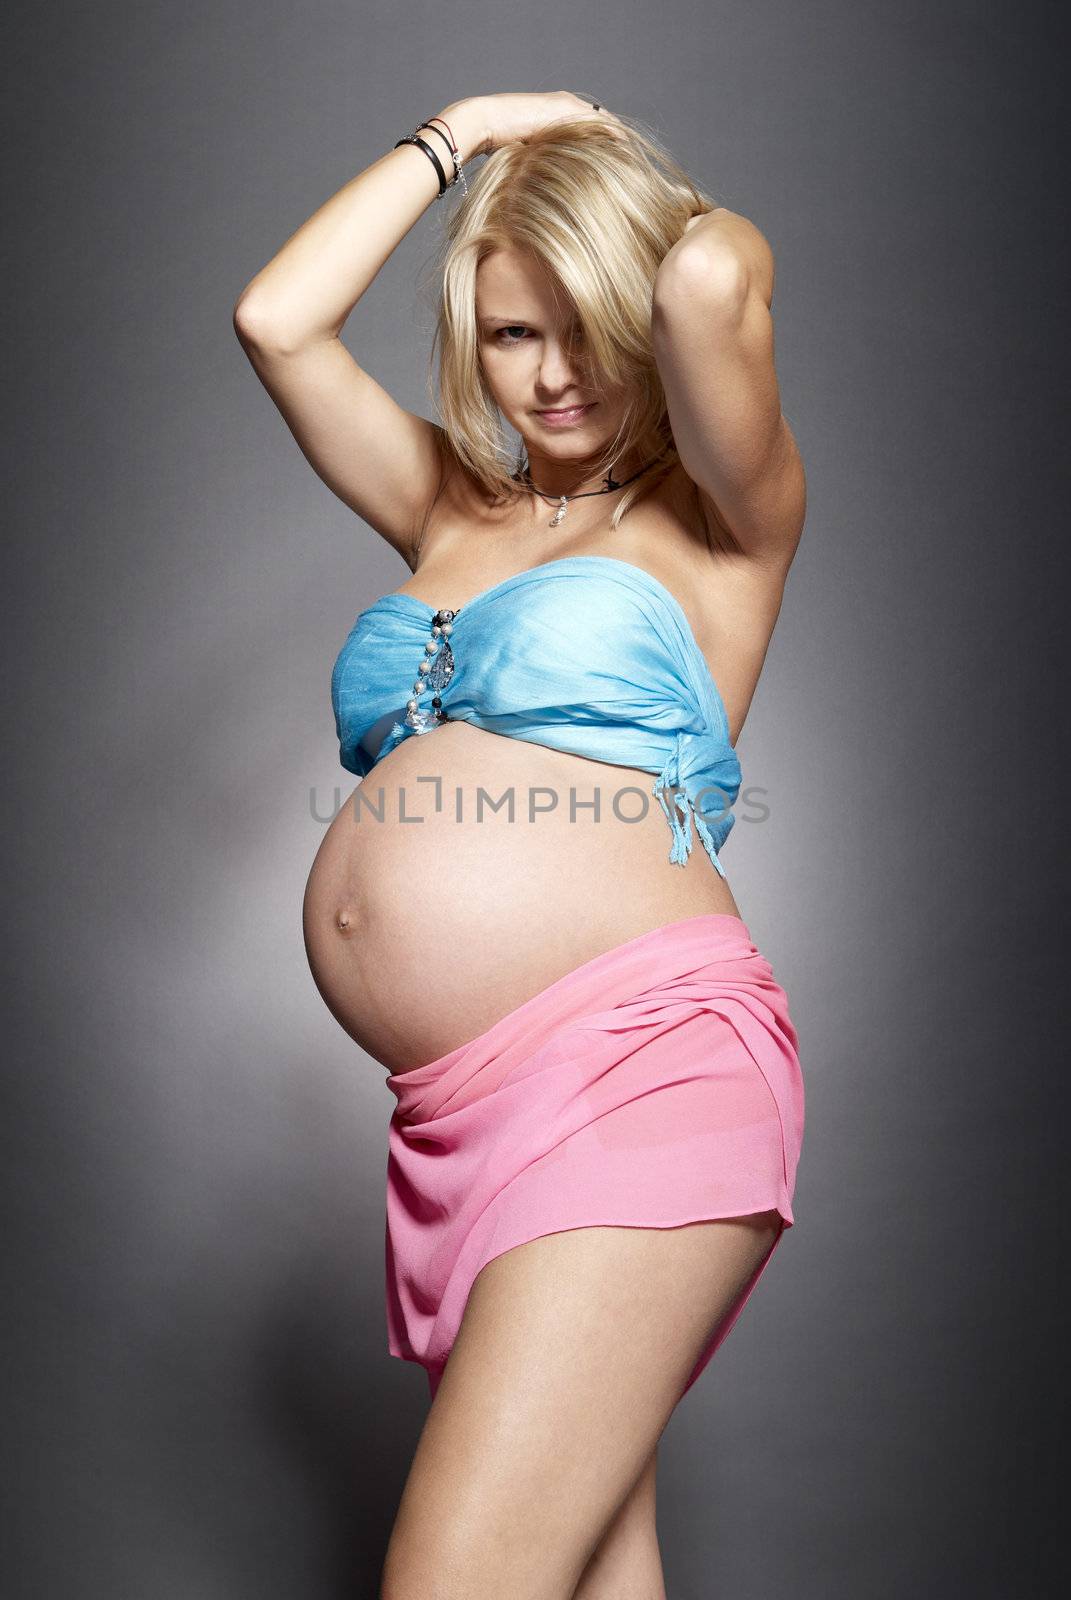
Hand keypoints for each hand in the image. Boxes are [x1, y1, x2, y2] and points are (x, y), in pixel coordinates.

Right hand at [480, 91, 627, 153]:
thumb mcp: (529, 152)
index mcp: (559, 111)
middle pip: (602, 121)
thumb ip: (546, 157)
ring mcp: (566, 104)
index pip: (591, 125)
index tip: (618, 164)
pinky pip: (598, 122)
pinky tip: (621, 153)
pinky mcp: (565, 109)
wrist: (485, 123)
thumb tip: (554, 181)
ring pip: (603, 120)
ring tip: (631, 161)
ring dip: (617, 140)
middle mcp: (566, 103)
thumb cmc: (498, 143)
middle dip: (616, 141)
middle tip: (631, 164)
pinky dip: (611, 136)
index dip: (606, 143)